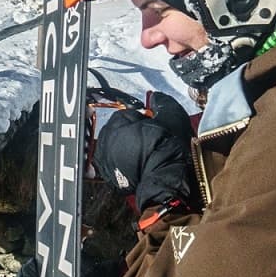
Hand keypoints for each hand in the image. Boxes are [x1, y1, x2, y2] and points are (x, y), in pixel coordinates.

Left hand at [92, 93, 193, 215]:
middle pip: (119, 131)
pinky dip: (121, 165)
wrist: (163, 179)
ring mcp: (103, 156)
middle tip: (149, 142)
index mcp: (118, 121)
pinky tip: (135, 168)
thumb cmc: (167, 149)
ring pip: (114, 147)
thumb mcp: (171, 117)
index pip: (128, 114)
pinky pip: (112, 165)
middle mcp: (106, 137)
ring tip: (143, 156)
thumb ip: (163, 103)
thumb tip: (157, 98)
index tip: (153, 128)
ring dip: (125, 149)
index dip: (143, 121)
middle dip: (131, 134)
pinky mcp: (105, 174)